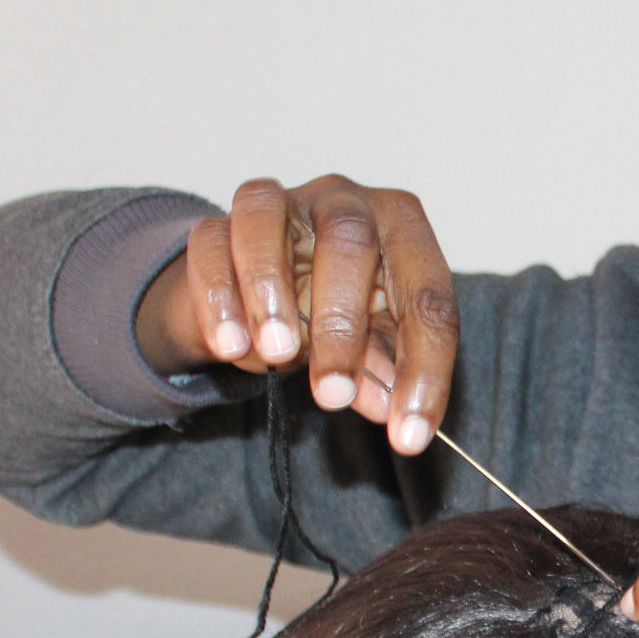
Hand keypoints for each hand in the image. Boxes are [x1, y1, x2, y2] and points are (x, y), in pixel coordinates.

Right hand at [135, 174, 456, 455]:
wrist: (265, 297)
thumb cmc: (336, 313)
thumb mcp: (372, 346)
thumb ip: (383, 372)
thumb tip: (389, 410)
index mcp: (403, 229)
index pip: (427, 295)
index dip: (424, 369)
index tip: (409, 436)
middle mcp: (345, 201)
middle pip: (350, 240)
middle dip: (342, 325)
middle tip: (332, 395)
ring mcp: (280, 202)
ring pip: (270, 219)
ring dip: (270, 290)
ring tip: (276, 353)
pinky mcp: (219, 222)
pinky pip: (211, 242)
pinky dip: (219, 294)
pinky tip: (230, 344)